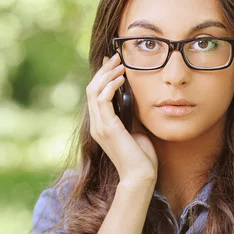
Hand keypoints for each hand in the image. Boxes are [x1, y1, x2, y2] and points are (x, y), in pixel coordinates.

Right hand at [86, 52, 157, 185]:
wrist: (140, 176)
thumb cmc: (141, 157)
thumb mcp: (136, 130)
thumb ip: (130, 115)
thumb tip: (133, 98)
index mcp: (101, 126)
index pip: (95, 95)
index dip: (102, 77)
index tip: (112, 63)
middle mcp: (97, 125)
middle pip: (92, 89)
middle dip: (103, 71)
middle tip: (116, 57)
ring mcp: (100, 127)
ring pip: (94, 91)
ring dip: (107, 74)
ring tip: (120, 64)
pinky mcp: (107, 128)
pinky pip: (102, 100)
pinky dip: (110, 86)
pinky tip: (121, 78)